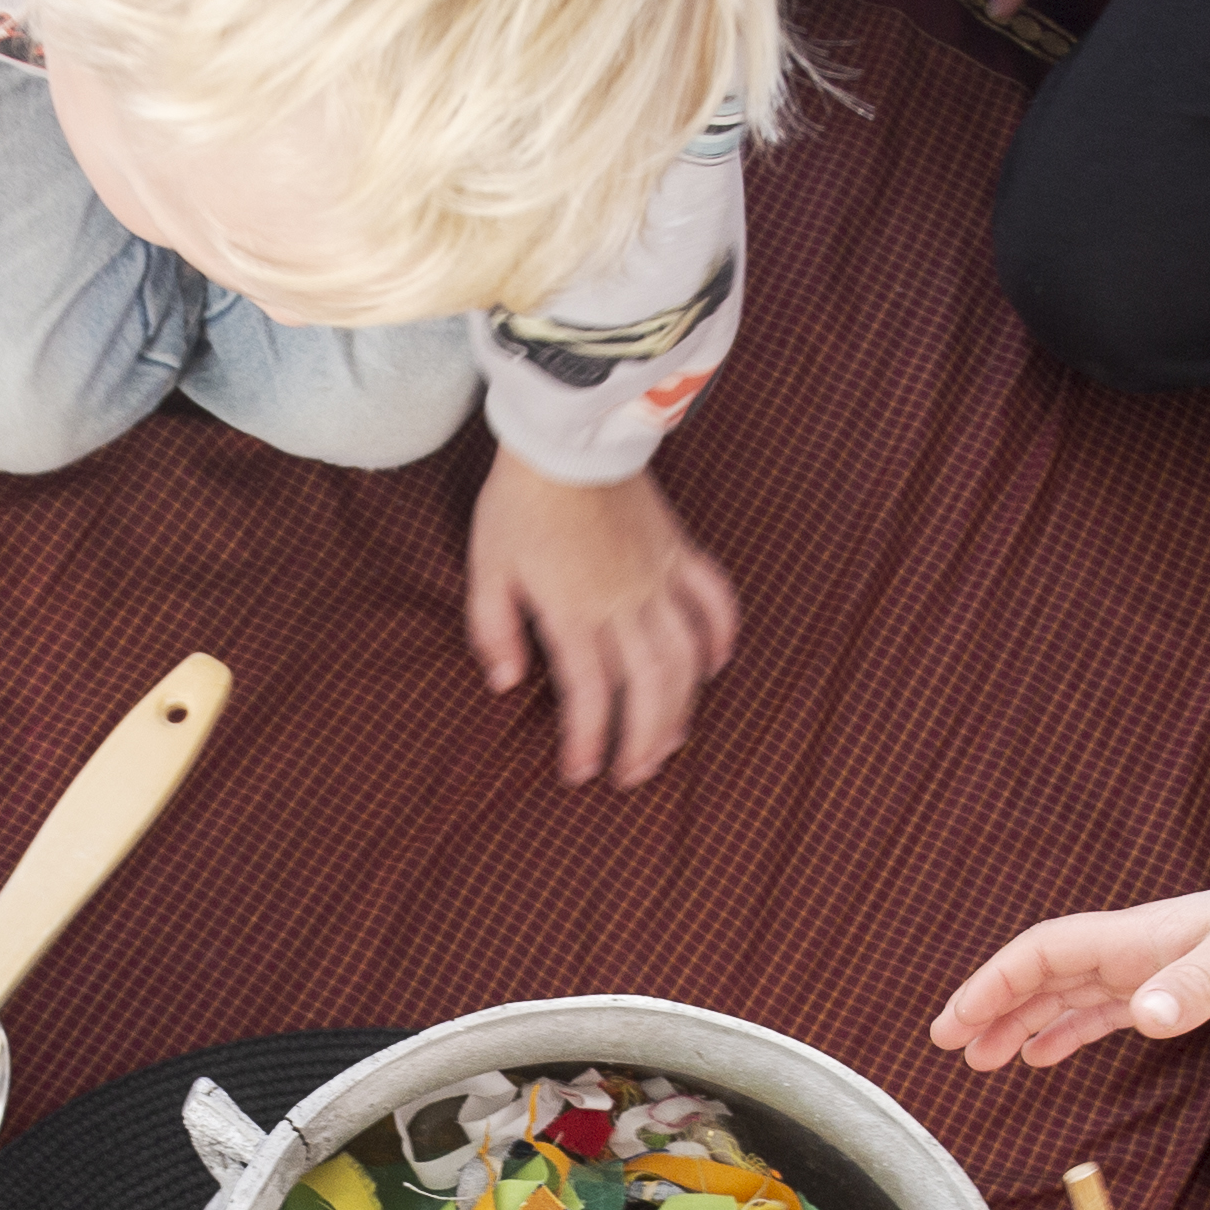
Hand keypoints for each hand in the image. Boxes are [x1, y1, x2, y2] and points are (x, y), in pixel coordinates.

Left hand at [466, 454, 741, 787]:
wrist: (566, 434)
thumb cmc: (520, 501)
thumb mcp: (488, 566)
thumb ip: (493, 629)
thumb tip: (504, 683)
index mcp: (575, 610)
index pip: (590, 693)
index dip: (589, 740)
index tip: (580, 773)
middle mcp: (625, 602)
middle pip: (649, 686)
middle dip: (644, 739)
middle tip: (633, 775)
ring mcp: (659, 577)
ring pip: (686, 656)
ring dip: (683, 707)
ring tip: (671, 743)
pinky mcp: (678, 551)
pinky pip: (713, 598)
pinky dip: (721, 636)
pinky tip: (715, 668)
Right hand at [928, 856, 1209, 1071]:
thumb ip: (1194, 988)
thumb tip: (1139, 1016)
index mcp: (1141, 938)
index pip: (1044, 955)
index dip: (993, 986)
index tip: (953, 1025)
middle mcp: (1139, 951)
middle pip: (1045, 975)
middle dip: (993, 1006)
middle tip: (949, 1048)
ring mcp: (1159, 970)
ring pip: (1071, 995)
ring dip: (1025, 1023)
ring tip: (983, 1060)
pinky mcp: (1186, 990)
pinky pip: (1108, 1011)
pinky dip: (1072, 1031)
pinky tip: (1048, 1055)